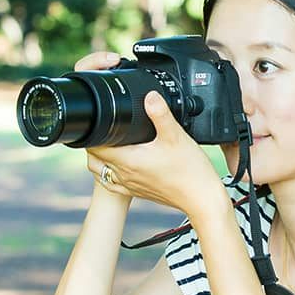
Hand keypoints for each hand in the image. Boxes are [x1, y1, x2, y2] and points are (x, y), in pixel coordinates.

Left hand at [79, 54, 226, 221]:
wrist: (202, 199)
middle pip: (94, 159)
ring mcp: (130, 186)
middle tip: (104, 129)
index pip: (94, 146)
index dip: (92, 132)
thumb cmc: (190, 171)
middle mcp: (124, 176)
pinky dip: (111, 173)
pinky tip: (123, 165)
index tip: (98, 121)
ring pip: (101, 173)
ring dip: (101, 159)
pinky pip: (114, 184)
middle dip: (94, 144)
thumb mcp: (176, 136)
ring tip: (111, 145)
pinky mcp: (139, 193)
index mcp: (128, 161)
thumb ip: (160, 113)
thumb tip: (149, 95)